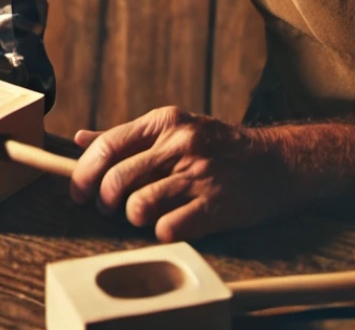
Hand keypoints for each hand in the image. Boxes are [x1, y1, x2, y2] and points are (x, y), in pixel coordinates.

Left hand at [70, 106, 289, 240]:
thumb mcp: (172, 129)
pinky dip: (160, 233)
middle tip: (108, 209)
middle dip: (104, 201)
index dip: (85, 172)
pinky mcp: (215, 206)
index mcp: (163, 122)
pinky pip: (168, 228)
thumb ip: (126, 136)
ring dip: (131, 218)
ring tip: (140, 216)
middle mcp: (179, 144)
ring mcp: (198, 175)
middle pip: (117, 178)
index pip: (107, 145)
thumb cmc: (216, 147)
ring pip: (138, 205)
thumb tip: (80, 140)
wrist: (275, 162)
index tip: (79, 191)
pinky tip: (168, 226)